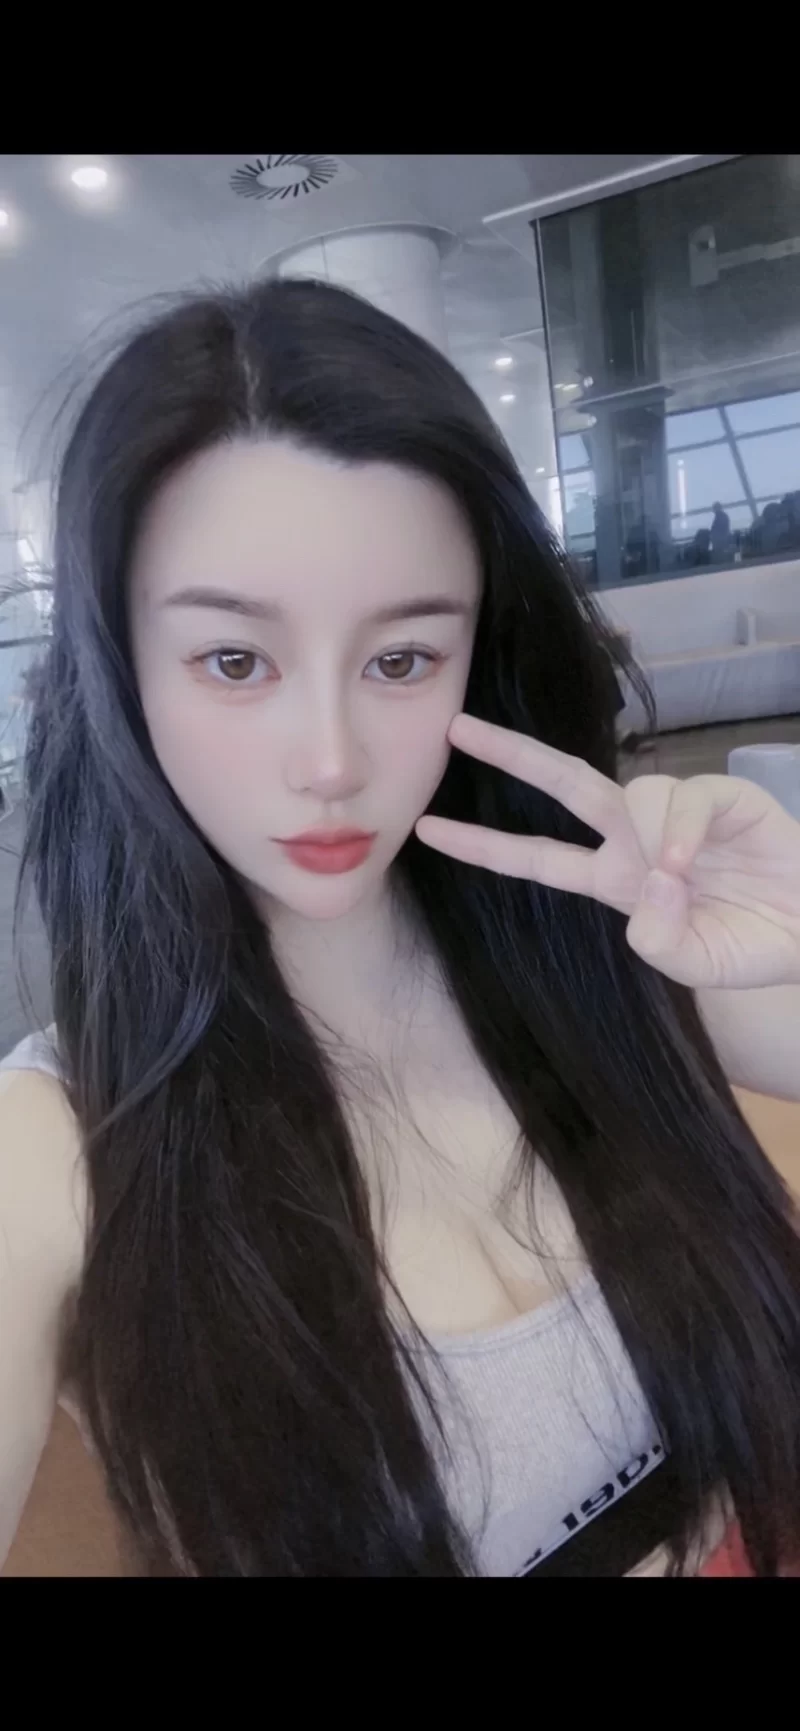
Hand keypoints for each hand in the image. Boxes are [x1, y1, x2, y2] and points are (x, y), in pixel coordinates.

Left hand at [416, 712, 799, 990]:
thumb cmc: (753, 944)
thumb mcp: (695, 963)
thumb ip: (661, 941)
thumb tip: (649, 883)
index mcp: (615, 880)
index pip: (536, 857)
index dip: (483, 846)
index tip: (426, 831)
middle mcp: (636, 839)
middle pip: (564, 784)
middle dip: (510, 754)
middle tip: (456, 726)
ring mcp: (677, 813)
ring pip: (634, 794)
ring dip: (646, 832)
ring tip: (683, 879)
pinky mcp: (724, 795)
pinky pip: (687, 797)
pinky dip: (683, 828)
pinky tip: (692, 862)